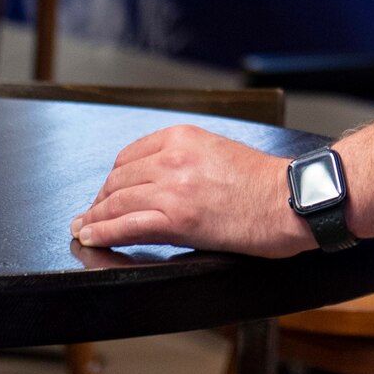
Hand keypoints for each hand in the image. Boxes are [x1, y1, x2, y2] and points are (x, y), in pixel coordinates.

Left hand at [69, 125, 313, 257]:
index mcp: (183, 136)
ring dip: (94, 218)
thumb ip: (185, 158)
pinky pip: (127, 225)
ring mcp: (173, 188)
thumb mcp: (217, 152)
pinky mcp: (177, 218)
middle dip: (100, 199)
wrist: (290, 200)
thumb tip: (158, 178)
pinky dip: (103, 232)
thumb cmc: (263, 182)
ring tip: (84, 228)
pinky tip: (92, 237)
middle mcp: (173, 157)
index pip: (129, 155)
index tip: (106, 191)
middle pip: (119, 178)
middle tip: (90, 214)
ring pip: (117, 201)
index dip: (112, 178)